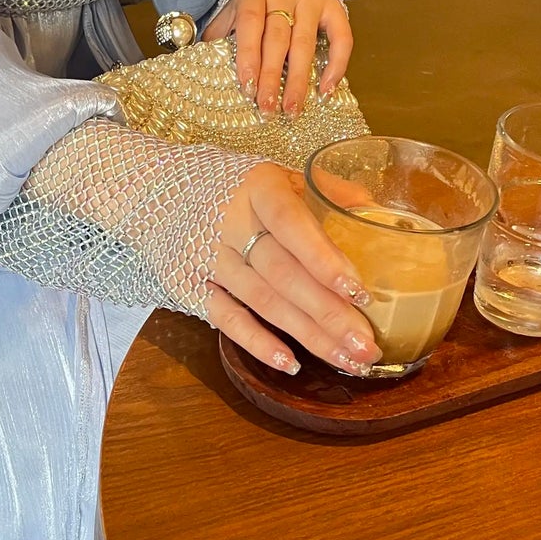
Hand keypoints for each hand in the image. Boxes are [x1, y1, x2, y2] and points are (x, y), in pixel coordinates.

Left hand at [204, 0, 351, 118]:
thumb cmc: (254, 2)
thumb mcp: (232, 11)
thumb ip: (219, 35)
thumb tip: (199, 68)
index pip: (250, 24)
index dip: (248, 56)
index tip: (247, 88)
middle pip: (277, 38)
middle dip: (271, 77)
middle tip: (268, 108)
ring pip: (304, 43)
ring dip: (298, 80)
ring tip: (292, 108)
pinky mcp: (333, 5)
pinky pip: (341, 37)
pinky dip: (336, 65)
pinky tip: (325, 89)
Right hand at [207, 163, 378, 375]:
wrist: (163, 191)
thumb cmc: (239, 187)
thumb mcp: (282, 176)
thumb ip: (328, 191)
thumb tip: (377, 214)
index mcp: (258, 187)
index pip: (292, 223)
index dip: (324, 259)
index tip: (360, 291)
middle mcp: (230, 224)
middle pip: (283, 274)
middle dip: (329, 313)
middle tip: (367, 345)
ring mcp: (210, 260)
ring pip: (264, 302)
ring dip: (308, 336)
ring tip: (349, 360)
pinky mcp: (193, 288)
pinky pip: (228, 320)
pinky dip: (259, 344)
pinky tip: (291, 364)